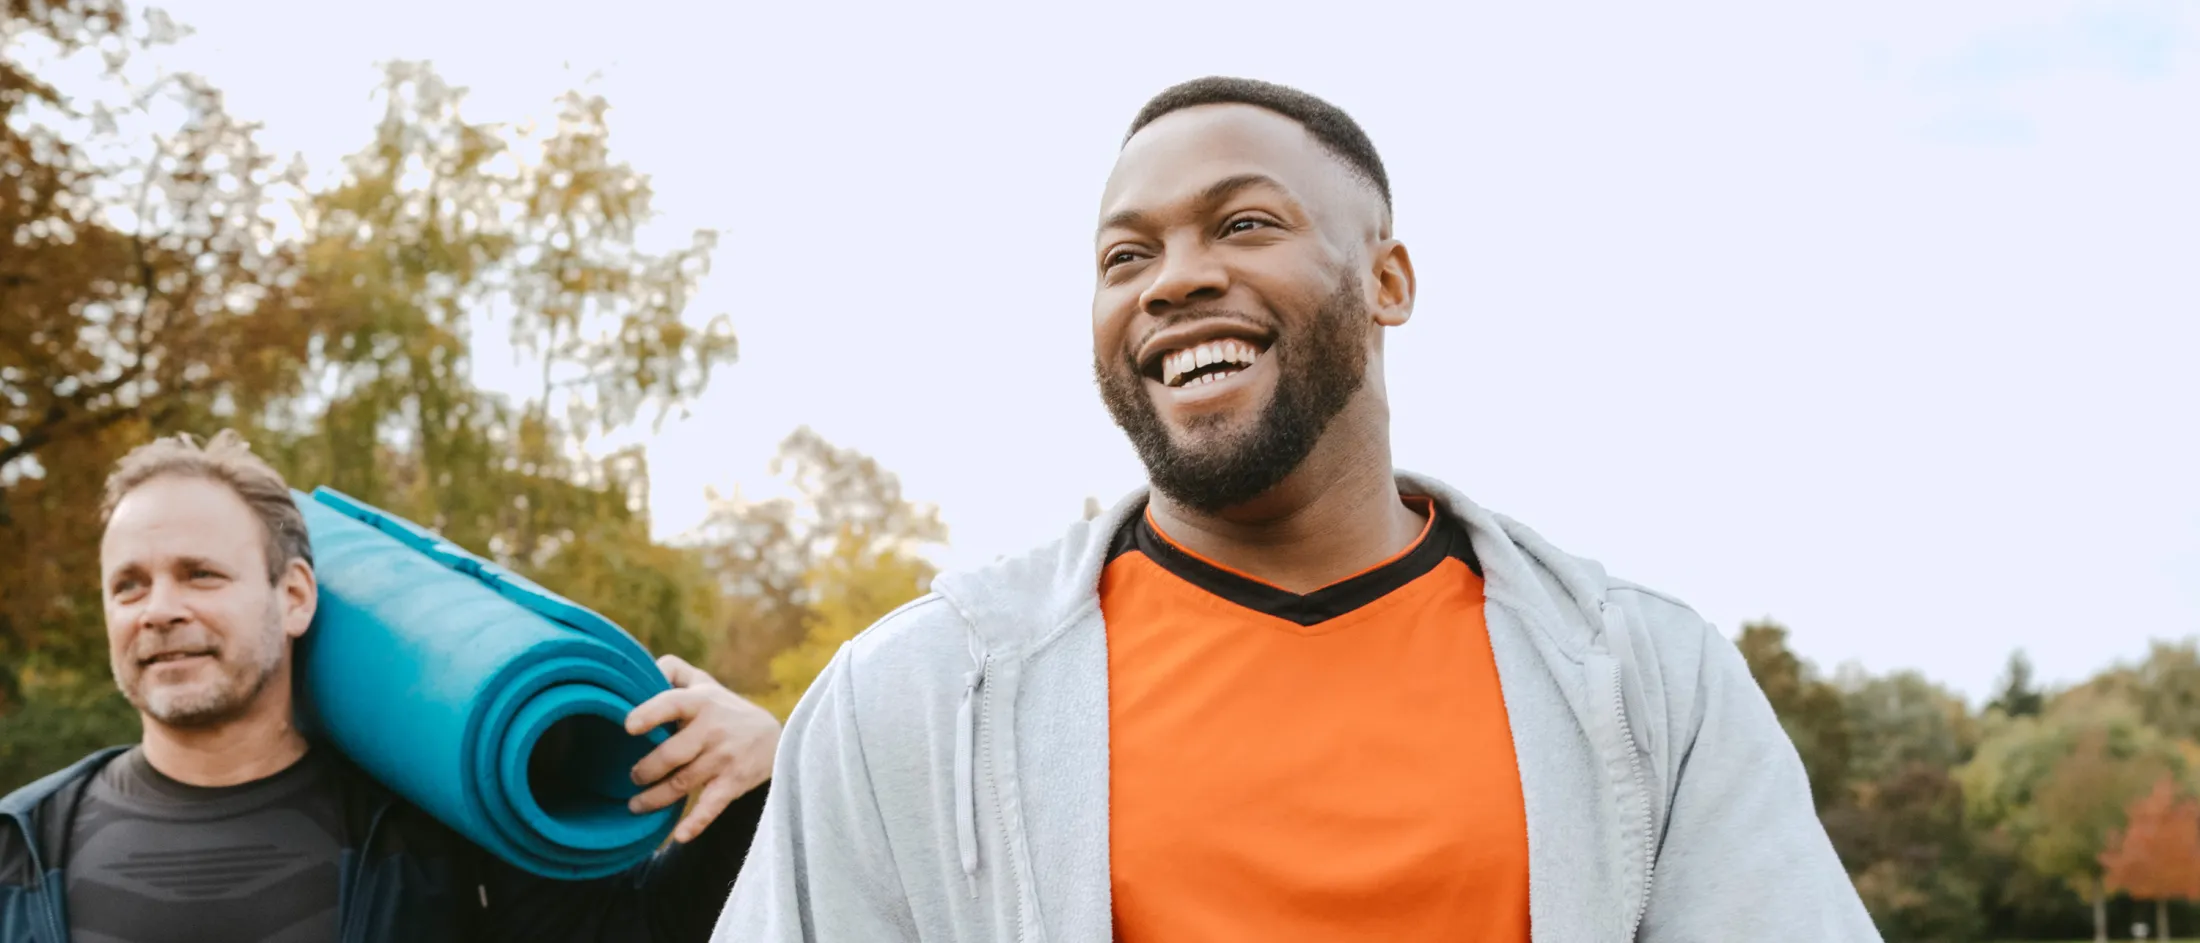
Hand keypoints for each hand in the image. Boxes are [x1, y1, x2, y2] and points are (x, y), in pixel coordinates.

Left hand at [623, 654, 781, 842]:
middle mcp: (712, 730)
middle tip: (632, 777)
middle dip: (645, 770)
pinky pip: (712, 806)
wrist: (775, 739)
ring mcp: (723, 758)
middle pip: (671, 754)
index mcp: (701, 702)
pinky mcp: (733, 783)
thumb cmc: (724, 709)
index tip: (628, 726)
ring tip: (636, 806)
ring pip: (681, 783)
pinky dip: (696, 823)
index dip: (650, 713)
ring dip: (653, 799)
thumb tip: (640, 670)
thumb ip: (673, 671)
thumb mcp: (705, 684)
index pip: (672, 703)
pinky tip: (680, 835)